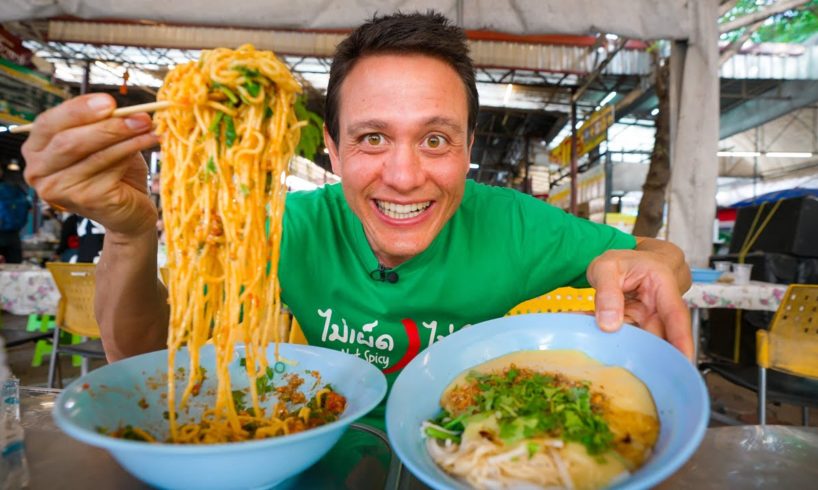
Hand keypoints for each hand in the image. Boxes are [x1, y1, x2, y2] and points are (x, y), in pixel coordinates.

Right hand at [22, 93, 159, 236]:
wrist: (129, 212)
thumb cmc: (113, 173)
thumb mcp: (103, 142)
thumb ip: (103, 124)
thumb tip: (122, 108)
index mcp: (36, 150)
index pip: (48, 123)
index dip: (78, 110)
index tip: (109, 101)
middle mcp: (39, 172)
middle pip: (68, 142)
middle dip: (107, 125)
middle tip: (139, 115)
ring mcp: (60, 190)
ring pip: (94, 155)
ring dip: (126, 136)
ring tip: (149, 125)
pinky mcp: (86, 200)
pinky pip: (111, 169)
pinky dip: (133, 151)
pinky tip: (151, 141)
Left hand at [586, 248, 692, 360]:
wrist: (627, 262)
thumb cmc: (624, 262)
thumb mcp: (607, 267)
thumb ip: (607, 292)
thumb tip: (609, 324)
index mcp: (662, 286)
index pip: (675, 314)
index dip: (682, 338)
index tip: (684, 359)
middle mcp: (659, 308)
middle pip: (660, 337)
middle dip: (646, 355)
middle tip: (624, 364)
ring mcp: (648, 321)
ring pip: (642, 343)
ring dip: (622, 349)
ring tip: (601, 347)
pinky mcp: (635, 329)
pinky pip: (625, 340)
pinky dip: (610, 342)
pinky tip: (594, 339)